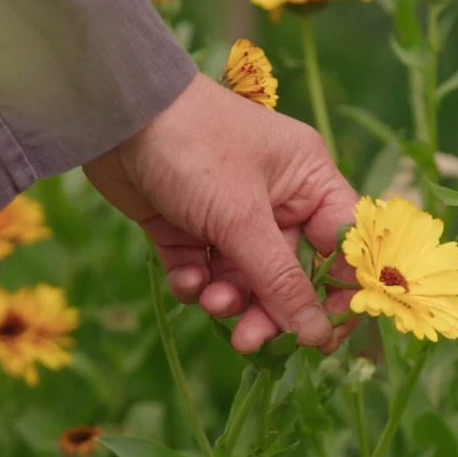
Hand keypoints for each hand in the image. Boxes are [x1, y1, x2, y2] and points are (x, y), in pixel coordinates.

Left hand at [83, 74, 357, 353]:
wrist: (115, 116)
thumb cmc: (194, 149)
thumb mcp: (242, 218)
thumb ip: (280, 280)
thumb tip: (318, 334)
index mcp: (309, 180)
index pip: (342, 246)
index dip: (337, 293)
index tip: (323, 335)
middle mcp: (276, 197)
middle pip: (289, 272)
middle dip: (268, 308)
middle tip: (250, 340)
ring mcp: (230, 212)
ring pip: (243, 278)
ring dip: (229, 297)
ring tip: (210, 301)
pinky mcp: (188, 225)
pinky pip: (204, 270)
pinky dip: (195, 282)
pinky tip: (185, 278)